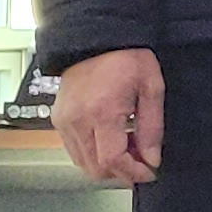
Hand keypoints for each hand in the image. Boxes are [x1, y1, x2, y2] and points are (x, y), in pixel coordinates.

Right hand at [58, 47, 164, 186]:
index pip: (112, 160)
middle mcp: (77, 120)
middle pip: (95, 168)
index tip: (148, 173)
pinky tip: (112, 139)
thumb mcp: (151, 87)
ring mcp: (64, 121)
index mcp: (101, 112)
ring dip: (107, 164)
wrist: (96, 39)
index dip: (132, 172)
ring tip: (128, 145)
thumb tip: (151, 159)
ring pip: (83, 163)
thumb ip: (152, 127)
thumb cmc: (126, 57)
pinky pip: (75, 151)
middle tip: (141, 159)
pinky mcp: (58, 120)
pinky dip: (94, 154)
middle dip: (121, 172)